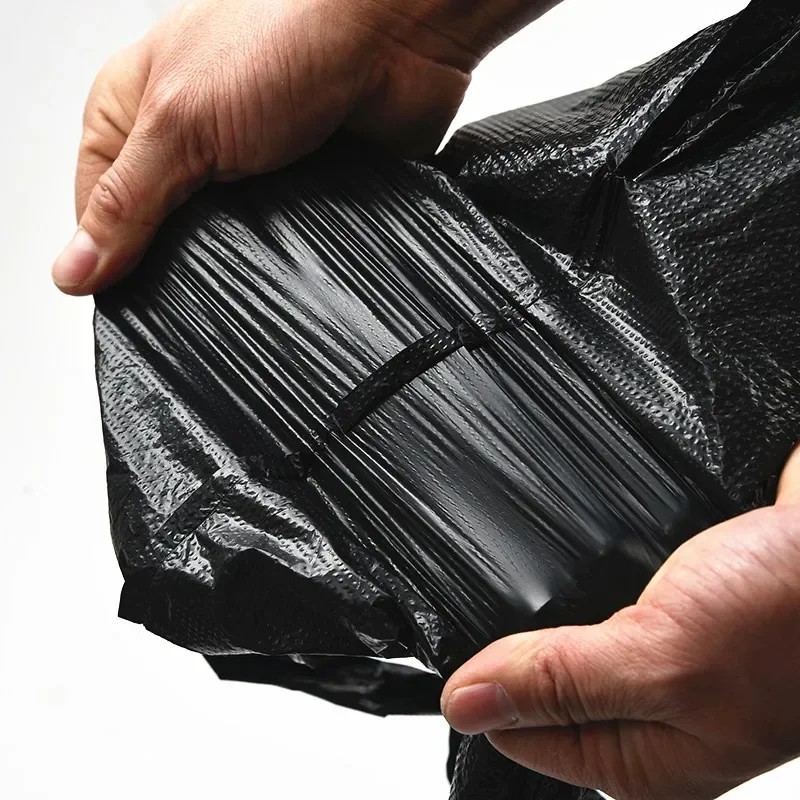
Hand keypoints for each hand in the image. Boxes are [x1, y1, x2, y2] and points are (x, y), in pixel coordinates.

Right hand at [52, 0, 555, 294]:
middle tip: (190, 275)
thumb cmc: (289, 37)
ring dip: (230, 254)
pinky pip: (269, 240)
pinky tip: (278, 254)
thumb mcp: (180, 124)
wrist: (391, 38)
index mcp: (131, 107)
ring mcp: (239, 162)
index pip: (94, 206)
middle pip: (155, 228)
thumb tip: (73, 267)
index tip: (119, 293)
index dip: (103, 254)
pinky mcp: (288, 187)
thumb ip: (128, 202)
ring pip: (216, 240)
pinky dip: (273, 253)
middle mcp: (183, 134)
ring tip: (240, 257)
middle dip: (171, 256)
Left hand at [441, 447, 799, 799]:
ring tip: (553, 570)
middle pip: (540, 684)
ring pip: (566, 636)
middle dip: (516, 641)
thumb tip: (466, 705)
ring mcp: (662, 660)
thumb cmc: (789, 613)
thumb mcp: (660, 659)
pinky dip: (583, 575)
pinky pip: (599, 597)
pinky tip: (588, 554)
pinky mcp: (671, 610)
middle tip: (517, 598)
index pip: (521, 734)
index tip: (462, 644)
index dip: (484, 687)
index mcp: (644, 758)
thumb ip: (560, 682)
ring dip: (550, 602)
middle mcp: (652, 714)